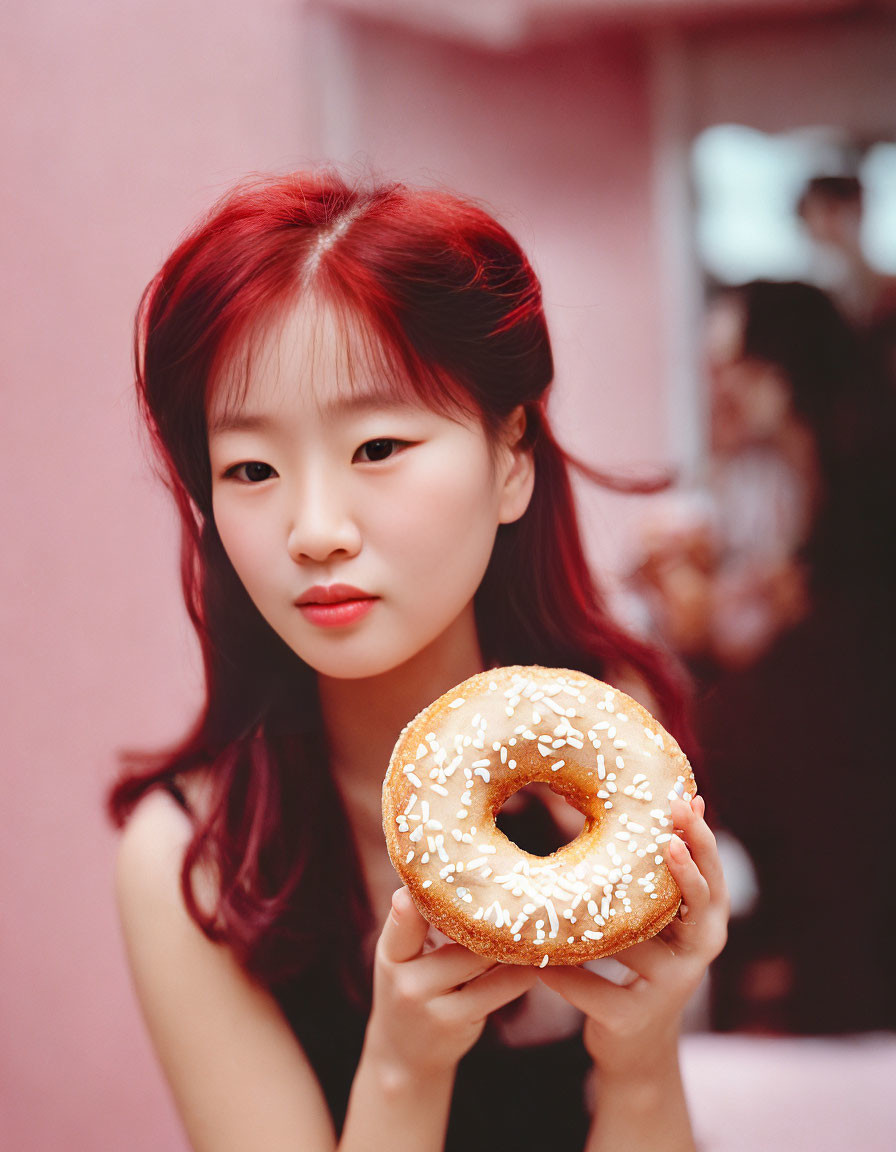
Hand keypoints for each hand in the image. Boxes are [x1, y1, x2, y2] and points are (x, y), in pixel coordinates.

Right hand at [365, 887, 536, 1082]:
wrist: (403, 1057)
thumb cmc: (410, 988)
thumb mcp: (400, 957)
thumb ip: (419, 923)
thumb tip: (466, 879)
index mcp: (390, 954)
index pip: (402, 921)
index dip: (415, 900)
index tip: (437, 876)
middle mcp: (407, 981)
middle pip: (457, 935)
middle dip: (486, 913)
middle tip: (517, 888)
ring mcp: (432, 1006)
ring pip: (483, 958)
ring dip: (510, 939)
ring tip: (533, 918)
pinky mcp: (459, 1023)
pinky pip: (501, 988)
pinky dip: (521, 970)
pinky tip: (535, 958)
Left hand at [538, 794, 728, 1078]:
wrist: (634, 1049)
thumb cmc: (640, 969)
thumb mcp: (653, 925)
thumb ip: (651, 883)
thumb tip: (632, 805)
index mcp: (704, 924)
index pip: (710, 874)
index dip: (700, 838)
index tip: (686, 801)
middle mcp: (699, 954)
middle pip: (701, 902)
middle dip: (687, 864)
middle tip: (668, 836)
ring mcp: (670, 989)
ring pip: (637, 946)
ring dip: (606, 926)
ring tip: (570, 897)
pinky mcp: (632, 1018)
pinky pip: (593, 988)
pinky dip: (564, 976)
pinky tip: (539, 964)